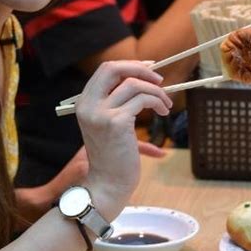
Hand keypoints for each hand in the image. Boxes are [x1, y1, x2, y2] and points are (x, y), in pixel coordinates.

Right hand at [76, 60, 171, 215]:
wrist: (107, 185)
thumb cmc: (113, 157)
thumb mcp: (110, 125)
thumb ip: (121, 103)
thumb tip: (148, 82)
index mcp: (84, 102)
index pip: (105, 70)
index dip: (129, 65)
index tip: (149, 69)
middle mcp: (88, 105)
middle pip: (113, 68)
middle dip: (140, 69)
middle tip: (159, 80)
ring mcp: (101, 113)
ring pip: (133, 84)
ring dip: (156, 91)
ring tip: (166, 104)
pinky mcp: (116, 123)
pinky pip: (142, 100)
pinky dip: (157, 102)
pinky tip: (163, 111)